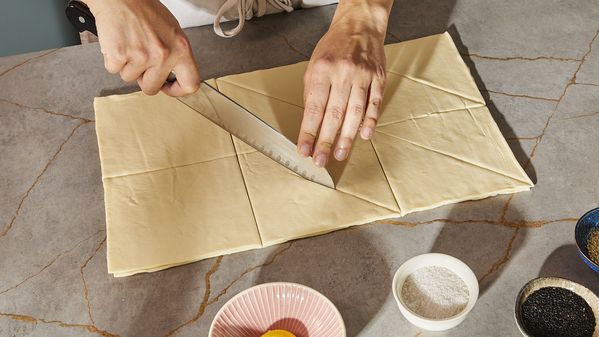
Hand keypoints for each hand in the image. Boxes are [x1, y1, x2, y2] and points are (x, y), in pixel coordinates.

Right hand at [86, 0, 200, 95]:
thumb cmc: (145, 11)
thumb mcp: (172, 32)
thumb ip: (176, 56)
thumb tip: (173, 78)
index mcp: (181, 48)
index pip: (191, 83)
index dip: (178, 90)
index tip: (168, 87)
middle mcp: (163, 54)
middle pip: (152, 88)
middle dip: (144, 79)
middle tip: (141, 61)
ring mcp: (141, 56)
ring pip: (130, 78)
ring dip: (128, 66)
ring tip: (130, 44)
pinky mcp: (119, 55)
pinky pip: (114, 70)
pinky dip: (113, 59)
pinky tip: (119, 42)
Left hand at [298, 0, 392, 166]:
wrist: (360, 26)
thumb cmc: (334, 47)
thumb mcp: (313, 65)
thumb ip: (312, 93)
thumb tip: (310, 123)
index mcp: (322, 70)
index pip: (313, 108)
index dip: (308, 132)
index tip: (304, 149)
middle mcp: (342, 73)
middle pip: (333, 114)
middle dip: (326, 141)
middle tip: (321, 160)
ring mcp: (363, 76)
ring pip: (354, 113)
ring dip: (347, 137)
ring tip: (340, 154)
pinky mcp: (379, 79)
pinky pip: (374, 104)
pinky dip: (369, 122)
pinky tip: (363, 136)